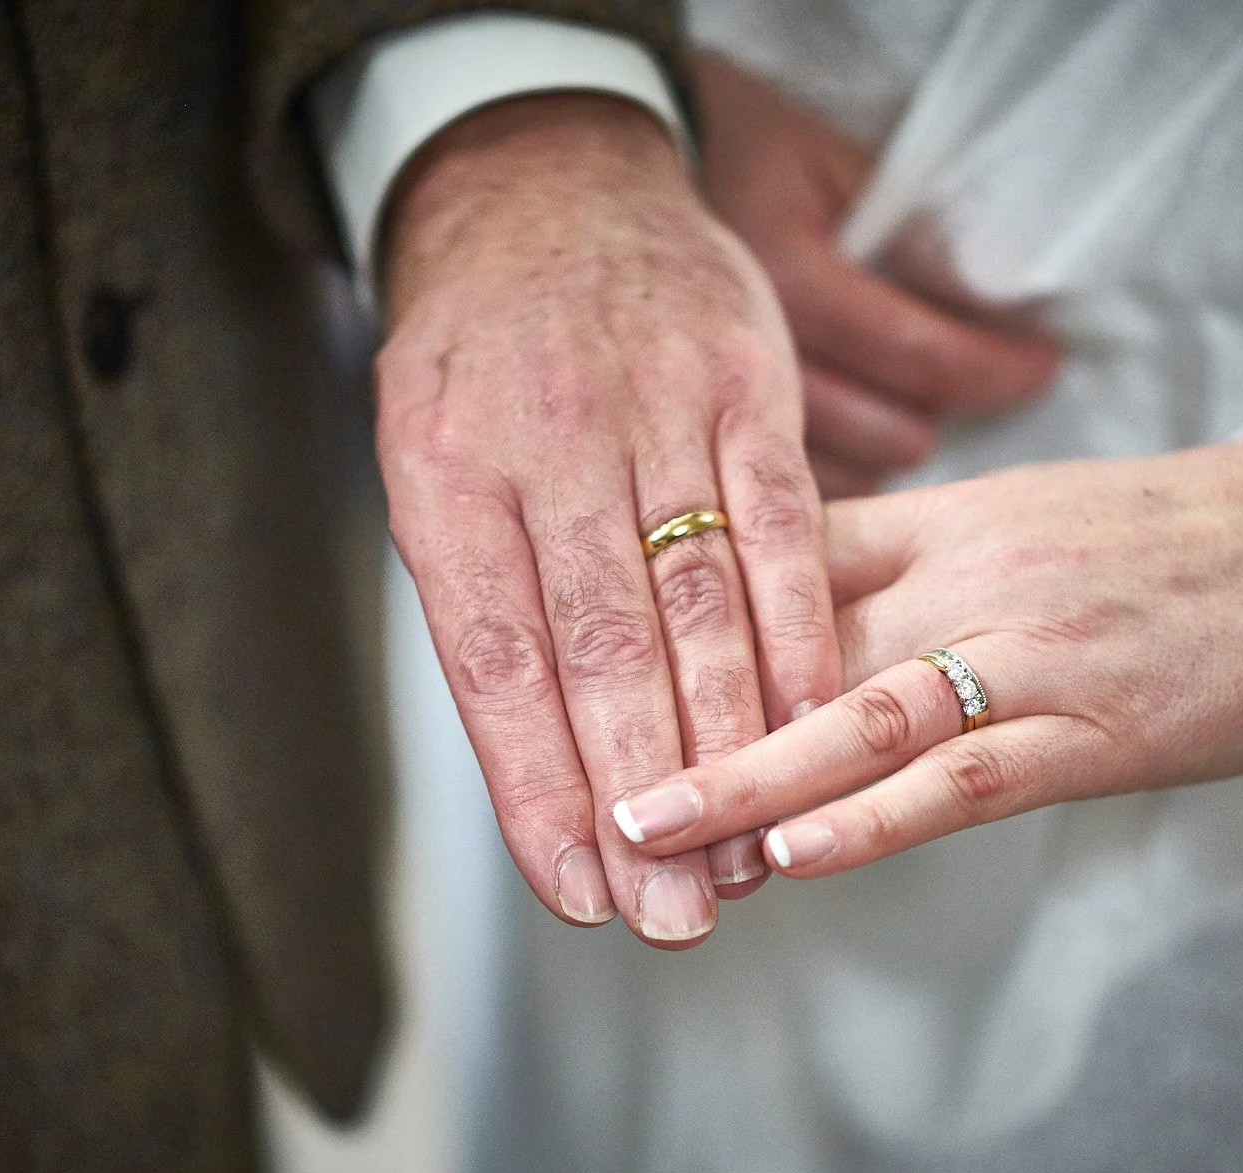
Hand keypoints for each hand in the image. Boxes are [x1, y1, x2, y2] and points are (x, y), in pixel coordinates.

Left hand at [378, 94, 838, 946]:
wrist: (548, 188)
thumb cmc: (480, 360)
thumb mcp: (432, 456)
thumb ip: (480, 598)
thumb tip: (532, 767)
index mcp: (445, 471)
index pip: (491, 660)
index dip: (535, 784)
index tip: (577, 888)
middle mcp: (546, 440)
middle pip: (598, 647)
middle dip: (638, 796)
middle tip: (669, 914)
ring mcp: (654, 406)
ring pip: (696, 600)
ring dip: (729, 742)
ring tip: (744, 860)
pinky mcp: (747, 387)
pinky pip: (784, 528)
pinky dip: (798, 638)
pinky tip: (811, 726)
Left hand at [607, 432, 1242, 878]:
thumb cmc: (1181, 544)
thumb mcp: (1029, 526)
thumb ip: (914, 563)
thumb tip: (796, 621)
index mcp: (945, 520)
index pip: (772, 558)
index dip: (669, 619)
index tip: (580, 670)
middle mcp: (967, 574)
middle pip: (788, 639)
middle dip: (675, 716)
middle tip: (572, 781)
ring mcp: (1030, 651)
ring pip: (857, 713)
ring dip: (745, 778)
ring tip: (647, 830)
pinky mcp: (1098, 727)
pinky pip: (965, 774)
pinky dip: (874, 815)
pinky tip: (797, 854)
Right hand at [695, 53, 1059, 495]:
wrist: (607, 191)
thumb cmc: (750, 168)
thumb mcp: (837, 165)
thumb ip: (916, 228)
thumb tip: (1004, 298)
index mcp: (790, 275)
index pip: (923, 355)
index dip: (997, 369)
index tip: (1043, 363)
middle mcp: (753, 358)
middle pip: (889, 434)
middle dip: (935, 414)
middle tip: (953, 384)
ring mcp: (716, 413)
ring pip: (848, 475)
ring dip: (887, 448)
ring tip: (898, 404)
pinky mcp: (697, 448)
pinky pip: (794, 494)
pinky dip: (836, 474)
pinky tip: (847, 434)